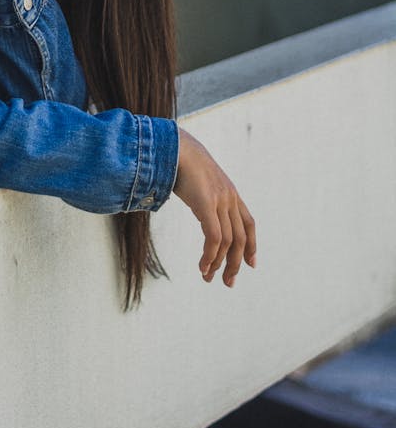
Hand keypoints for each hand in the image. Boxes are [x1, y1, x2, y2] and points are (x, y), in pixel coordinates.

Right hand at [173, 128, 255, 287]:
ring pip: (227, 242)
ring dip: (218, 263)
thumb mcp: (196, 179)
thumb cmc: (180, 159)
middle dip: (235, 263)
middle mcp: (230, 198)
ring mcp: (220, 201)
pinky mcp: (207, 205)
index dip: (251, 245)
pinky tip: (202, 266)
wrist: (176, 145)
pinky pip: (214, 238)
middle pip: (240, 238)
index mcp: (230, 192)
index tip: (250, 263)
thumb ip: (199, 191)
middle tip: (228, 282)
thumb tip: (187, 191)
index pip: (249, 223)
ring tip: (207, 277)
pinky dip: (210, 256)